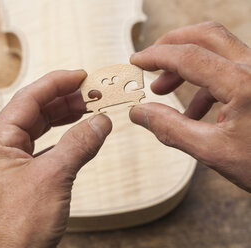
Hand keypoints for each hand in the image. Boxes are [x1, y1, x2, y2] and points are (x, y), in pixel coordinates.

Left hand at [0, 70, 111, 246]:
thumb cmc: (19, 226)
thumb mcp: (54, 177)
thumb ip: (79, 144)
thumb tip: (100, 121)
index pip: (28, 99)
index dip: (56, 83)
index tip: (79, 75)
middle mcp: (2, 147)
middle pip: (35, 110)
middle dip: (64, 99)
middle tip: (90, 92)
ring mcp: (13, 161)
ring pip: (41, 127)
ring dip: (65, 116)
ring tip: (88, 108)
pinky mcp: (26, 175)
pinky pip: (46, 146)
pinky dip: (65, 138)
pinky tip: (79, 133)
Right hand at [130, 21, 250, 191]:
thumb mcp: (212, 151)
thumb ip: (170, 129)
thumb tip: (139, 113)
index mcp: (243, 84)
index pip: (189, 56)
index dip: (157, 56)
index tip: (137, 61)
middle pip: (206, 36)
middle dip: (172, 45)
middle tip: (151, 61)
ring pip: (217, 51)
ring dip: (186, 66)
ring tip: (163, 89)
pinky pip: (227, 71)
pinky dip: (203, 83)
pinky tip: (192, 110)